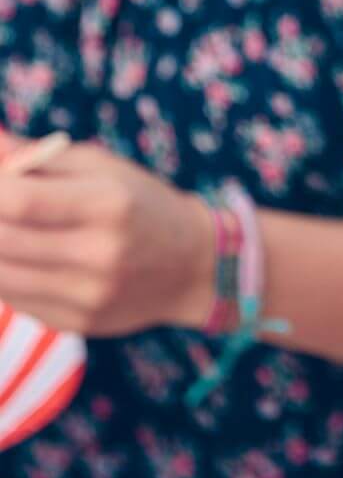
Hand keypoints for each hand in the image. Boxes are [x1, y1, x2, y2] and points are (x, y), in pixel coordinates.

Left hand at [0, 136, 214, 336]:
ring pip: (1, 276)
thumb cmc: (138, 202)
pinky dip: (6, 274)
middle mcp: (100, 254)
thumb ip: (38, 155)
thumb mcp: (101, 167)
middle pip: (4, 240)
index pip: (22, 201)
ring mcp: (87, 295)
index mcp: (110, 204)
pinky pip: (15, 299)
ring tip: (7, 229)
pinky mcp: (76, 322)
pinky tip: (20, 256)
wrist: (190, 266)